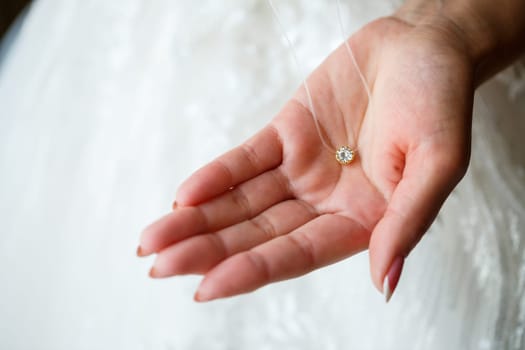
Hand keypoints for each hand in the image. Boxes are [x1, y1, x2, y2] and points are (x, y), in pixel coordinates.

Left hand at [138, 16, 472, 300]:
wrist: (423, 45)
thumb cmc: (440, 101)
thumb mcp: (438, 162)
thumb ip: (407, 221)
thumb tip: (385, 282)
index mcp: (362, 221)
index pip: (297, 254)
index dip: (251, 271)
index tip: (205, 288)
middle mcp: (325, 202)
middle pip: (257, 233)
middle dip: (208, 250)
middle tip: (158, 266)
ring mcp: (302, 169)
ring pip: (242, 201)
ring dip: (199, 218)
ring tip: (152, 239)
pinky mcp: (287, 134)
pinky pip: (246, 160)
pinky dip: (216, 176)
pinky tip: (185, 195)